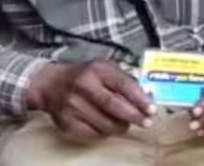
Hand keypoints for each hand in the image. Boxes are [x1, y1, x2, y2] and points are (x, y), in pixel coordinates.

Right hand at [27, 60, 154, 141]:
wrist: (51, 83)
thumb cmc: (86, 76)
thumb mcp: (105, 69)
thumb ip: (126, 80)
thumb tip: (148, 95)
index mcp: (98, 70)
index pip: (123, 85)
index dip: (140, 99)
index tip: (152, 109)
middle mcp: (84, 86)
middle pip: (113, 106)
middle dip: (134, 116)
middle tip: (146, 122)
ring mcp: (73, 104)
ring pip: (104, 123)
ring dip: (120, 127)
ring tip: (127, 125)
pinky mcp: (65, 121)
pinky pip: (91, 133)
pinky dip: (104, 133)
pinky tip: (109, 128)